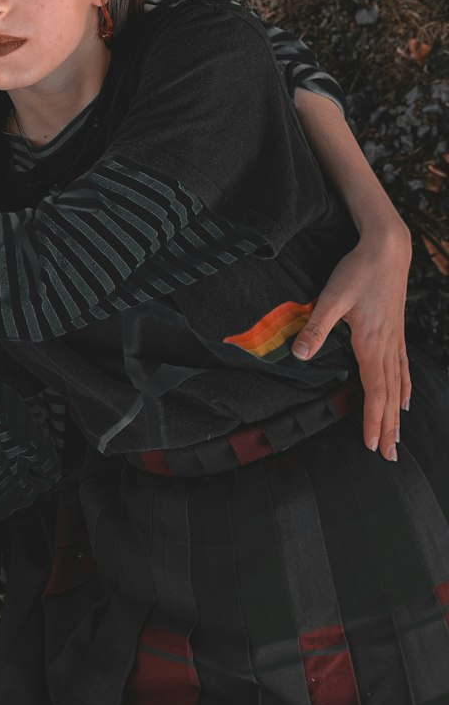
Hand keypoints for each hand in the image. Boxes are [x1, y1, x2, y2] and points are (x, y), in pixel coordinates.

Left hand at [292, 225, 411, 461]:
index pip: (373, 391)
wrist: (387, 249)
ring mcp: (396, 339)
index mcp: (371, 343)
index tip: (371, 444)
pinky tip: (405, 399)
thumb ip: (315, 327)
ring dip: (397, 413)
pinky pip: (403, 368)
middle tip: (389, 456)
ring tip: (397, 437)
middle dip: (388, 427)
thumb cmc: (358, 271)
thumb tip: (299, 355)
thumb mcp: (332, 297)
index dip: (372, 419)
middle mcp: (387, 346)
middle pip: (389, 395)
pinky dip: (404, 388)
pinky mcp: (397, 330)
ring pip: (398, 385)